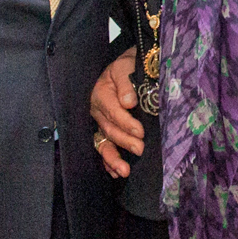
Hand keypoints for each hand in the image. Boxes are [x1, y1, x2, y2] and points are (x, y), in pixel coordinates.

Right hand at [90, 51, 143, 178]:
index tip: (140, 132)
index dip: (126, 123)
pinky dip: (107, 161)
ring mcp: (100, 122)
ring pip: (103, 142)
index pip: (113, 111)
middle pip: (109, 129)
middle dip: (124, 141)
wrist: (128, 66)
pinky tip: (115, 172)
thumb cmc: (129, 66)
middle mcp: (97, 110)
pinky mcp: (105, 130)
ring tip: (124, 171)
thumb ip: (126, 83)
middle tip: (140, 149)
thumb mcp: (126, 67)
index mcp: (101, 93)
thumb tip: (128, 103)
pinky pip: (103, 147)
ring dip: (112, 158)